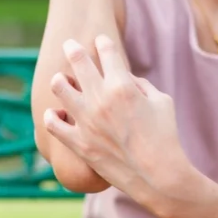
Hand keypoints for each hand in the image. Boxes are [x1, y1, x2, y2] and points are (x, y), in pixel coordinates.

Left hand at [44, 35, 187, 199]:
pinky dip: (53, 116)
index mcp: (123, 86)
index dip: (102, 43)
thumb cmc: (165, 137)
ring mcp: (86, 122)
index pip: (106, 52)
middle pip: (78, 62)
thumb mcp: (162, 102)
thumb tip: (125, 78)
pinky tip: (58, 113)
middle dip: (73, 48)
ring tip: (62, 80)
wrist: (159, 177)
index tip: (100, 41)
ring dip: (60, 80)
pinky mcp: (79, 144)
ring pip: (60, 87)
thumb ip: (141, 84)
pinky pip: (53, 124)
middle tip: (70, 44)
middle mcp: (101, 100)